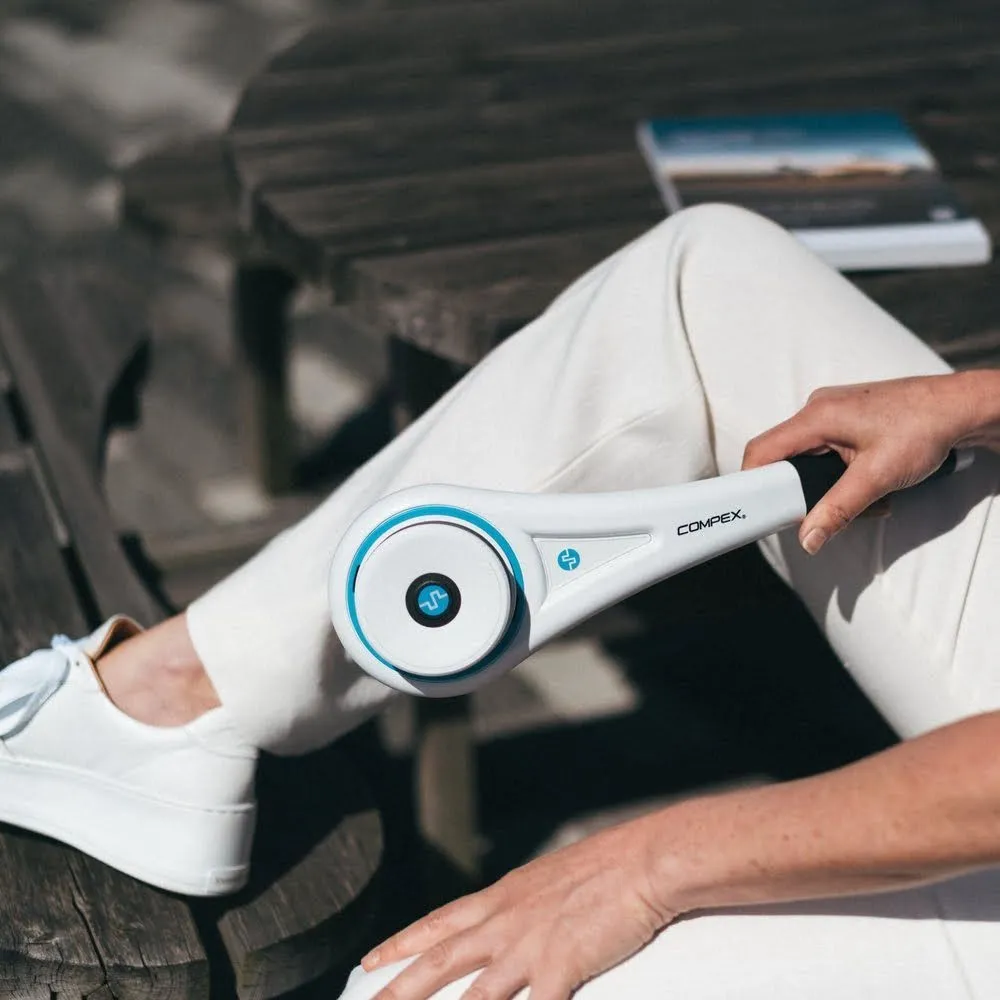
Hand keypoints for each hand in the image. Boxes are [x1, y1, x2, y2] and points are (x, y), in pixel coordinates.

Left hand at [360, 818, 674, 999]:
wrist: (642, 860)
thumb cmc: (608, 865)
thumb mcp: (553, 877)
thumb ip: (528, 900)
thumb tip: (515, 913)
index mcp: (503, 896)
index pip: (438, 923)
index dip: (401, 944)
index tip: (370, 961)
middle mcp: (506, 922)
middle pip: (438, 961)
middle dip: (397, 990)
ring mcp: (529, 947)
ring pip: (471, 996)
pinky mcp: (560, 969)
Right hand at [741, 374, 977, 554]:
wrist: (960, 408)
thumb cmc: (925, 427)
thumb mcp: (878, 478)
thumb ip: (838, 509)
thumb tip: (809, 537)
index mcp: (816, 417)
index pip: (762, 452)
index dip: (753, 483)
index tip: (758, 510)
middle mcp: (818, 410)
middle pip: (784, 460)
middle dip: (803, 492)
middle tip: (824, 513)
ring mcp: (832, 413)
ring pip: (809, 459)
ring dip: (829, 486)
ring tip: (865, 498)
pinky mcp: (845, 419)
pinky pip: (826, 452)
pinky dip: (841, 474)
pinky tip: (869, 484)